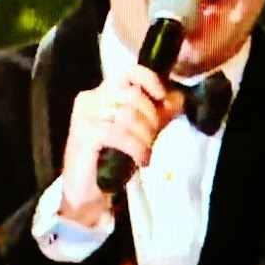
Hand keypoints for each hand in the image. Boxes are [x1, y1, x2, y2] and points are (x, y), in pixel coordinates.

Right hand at [59, 64, 184, 224]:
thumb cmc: (110, 160)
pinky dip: (136, 146)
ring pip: (128, 114)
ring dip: (144, 135)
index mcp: (101, 93)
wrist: (85, 192)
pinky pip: (119, 133)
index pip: (129, 72)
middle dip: (151, 118)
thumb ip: (156, 114)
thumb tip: (179, 99)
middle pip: (133, 95)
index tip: (163, 98)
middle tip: (153, 138)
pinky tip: (141, 160)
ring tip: (146, 152)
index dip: (151, 81)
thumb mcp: (138, 132)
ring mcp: (85, 116)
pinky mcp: (85, 134)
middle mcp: (90, 99)